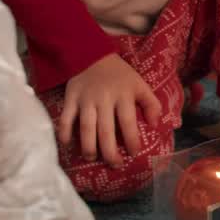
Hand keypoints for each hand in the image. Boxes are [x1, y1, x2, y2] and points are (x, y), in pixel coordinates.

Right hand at [57, 53, 161, 167]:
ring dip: (88, 146)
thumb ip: (151, 103)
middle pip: (106, 130)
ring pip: (86, 127)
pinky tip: (68, 145)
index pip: (128, 122)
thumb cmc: (119, 75)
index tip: (134, 153)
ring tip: (92, 158)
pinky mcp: (70, 99)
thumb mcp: (140, 84)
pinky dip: (64, 133)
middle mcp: (104, 99)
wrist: (92, 55)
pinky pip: (65, 118)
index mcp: (124, 95)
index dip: (131, 140)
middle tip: (115, 165)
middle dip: (110, 151)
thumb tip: (155, 125)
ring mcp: (85, 100)